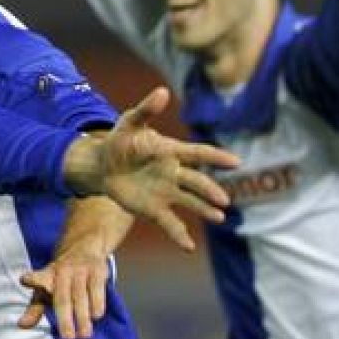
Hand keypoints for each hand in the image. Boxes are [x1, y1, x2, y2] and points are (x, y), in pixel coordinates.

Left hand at [18, 195, 131, 338]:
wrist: (83, 246)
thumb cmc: (61, 277)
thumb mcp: (46, 289)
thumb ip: (35, 309)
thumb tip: (21, 325)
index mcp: (47, 275)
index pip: (39, 278)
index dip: (33, 279)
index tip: (25, 280)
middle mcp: (63, 271)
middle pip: (62, 297)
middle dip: (65, 318)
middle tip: (68, 338)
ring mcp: (80, 269)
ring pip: (81, 295)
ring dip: (83, 316)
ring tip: (84, 335)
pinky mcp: (97, 269)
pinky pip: (97, 288)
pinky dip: (97, 303)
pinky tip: (97, 316)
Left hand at [64, 87, 236, 249]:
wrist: (103, 166)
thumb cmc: (120, 141)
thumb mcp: (129, 123)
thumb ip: (145, 110)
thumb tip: (162, 91)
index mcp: (171, 152)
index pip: (197, 154)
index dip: (216, 157)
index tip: (235, 162)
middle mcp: (174, 173)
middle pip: (196, 182)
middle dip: (210, 191)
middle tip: (224, 200)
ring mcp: (166, 192)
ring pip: (190, 202)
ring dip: (204, 210)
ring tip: (219, 217)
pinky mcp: (155, 208)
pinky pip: (170, 223)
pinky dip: (180, 235)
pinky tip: (189, 247)